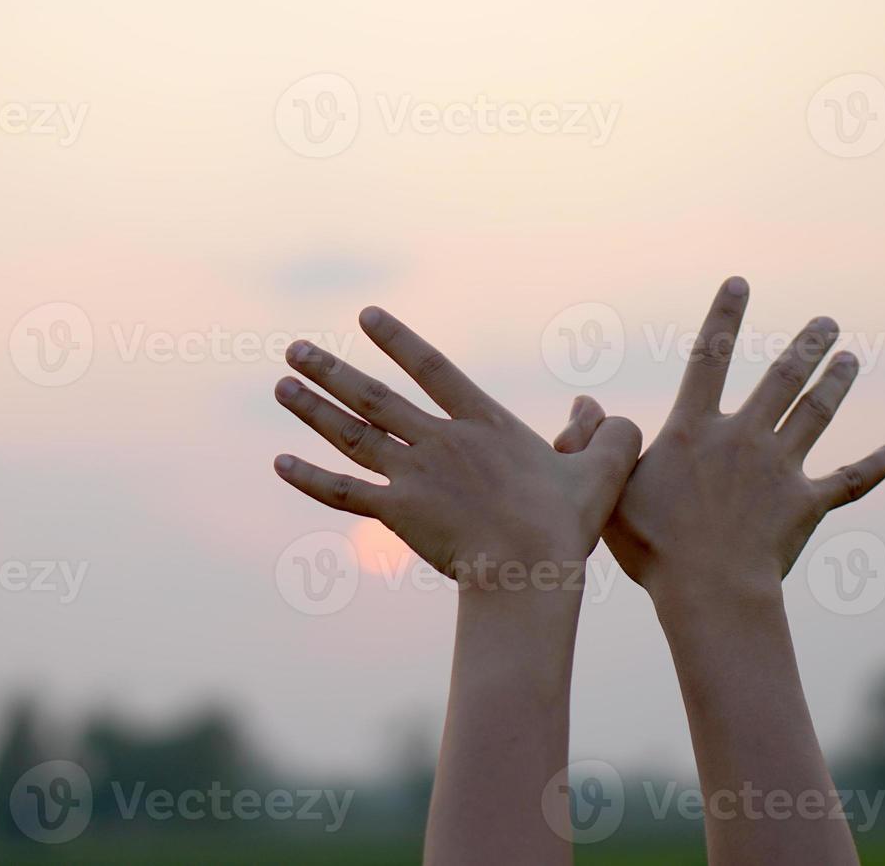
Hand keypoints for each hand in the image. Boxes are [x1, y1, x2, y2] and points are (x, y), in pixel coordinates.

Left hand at [273, 307, 639, 591]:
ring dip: (312, 408)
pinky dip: (309, 477)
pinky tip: (279, 463)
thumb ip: (605, 433)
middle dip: (332, 369)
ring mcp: (413, 475)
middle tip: (294, 348)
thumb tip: (595, 409)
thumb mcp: (602, 469)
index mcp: (482, 423)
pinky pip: (342, 492)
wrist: (527, 568)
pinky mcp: (395, 513)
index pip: (432, 367)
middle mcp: (439, 440)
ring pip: (352, 434)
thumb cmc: (567, 523)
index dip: (398, 340)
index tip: (366, 317)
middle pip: (374, 396)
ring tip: (280, 385)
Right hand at [554, 277, 884, 607]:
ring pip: (815, 414)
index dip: (723, 317)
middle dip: (806, 345)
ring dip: (835, 384)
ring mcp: (780, 470)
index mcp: (694, 430)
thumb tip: (587, 403)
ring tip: (851, 358)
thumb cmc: (652, 546)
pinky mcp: (807, 505)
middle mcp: (743, 438)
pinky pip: (849, 481)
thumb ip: (601, 442)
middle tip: (827, 323)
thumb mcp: (609, 489)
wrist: (710, 591)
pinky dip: (876, 465)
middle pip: (781, 379)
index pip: (709, 358)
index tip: (740, 282)